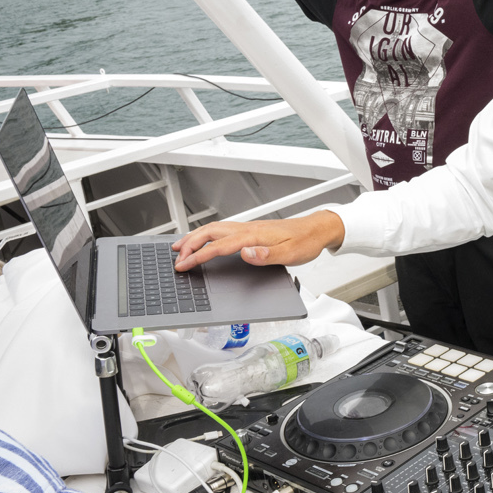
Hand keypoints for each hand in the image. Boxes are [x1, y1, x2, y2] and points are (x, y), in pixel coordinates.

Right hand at [171, 212, 343, 270]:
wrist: (317, 229)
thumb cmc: (305, 242)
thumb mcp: (290, 254)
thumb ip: (266, 256)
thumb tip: (246, 253)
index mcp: (253, 236)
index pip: (218, 246)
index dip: (198, 256)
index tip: (183, 265)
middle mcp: (248, 229)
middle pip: (210, 232)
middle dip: (189, 243)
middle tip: (175, 256)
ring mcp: (249, 228)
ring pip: (214, 228)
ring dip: (195, 237)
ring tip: (180, 246)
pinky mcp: (252, 230)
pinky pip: (222, 230)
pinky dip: (207, 235)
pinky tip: (206, 241)